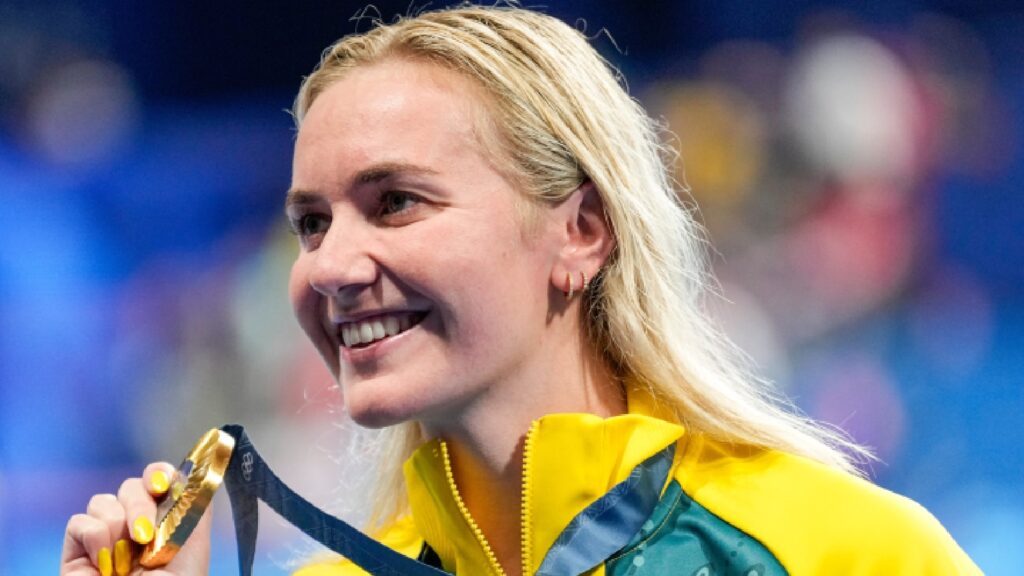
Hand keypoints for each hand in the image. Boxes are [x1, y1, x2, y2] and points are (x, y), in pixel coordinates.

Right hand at [61, 463, 210, 575]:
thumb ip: (195, 508)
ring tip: (128, 559)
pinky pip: (80, 521)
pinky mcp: (76, 550)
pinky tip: (105, 562)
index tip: (162, 484)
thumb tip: (198, 471)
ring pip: (104, 500)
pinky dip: (94, 536)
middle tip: (146, 534)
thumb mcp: (194, 545)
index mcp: (166, 521)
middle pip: (132, 485)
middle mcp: (135, 525)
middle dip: (141, 502)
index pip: (158, 479)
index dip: (158, 473)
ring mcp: (104, 536)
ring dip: (119, 523)